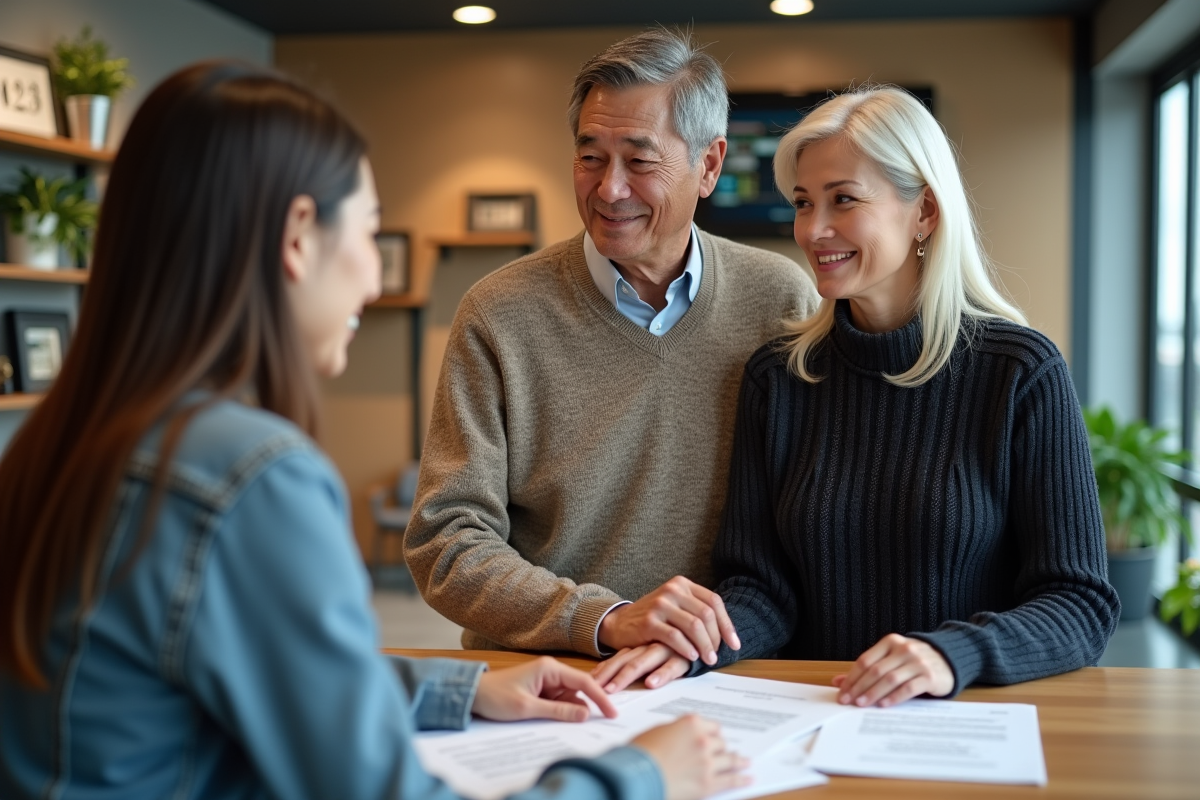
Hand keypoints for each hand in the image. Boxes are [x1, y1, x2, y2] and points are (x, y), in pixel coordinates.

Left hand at [471, 656, 618, 722]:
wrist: (472, 695)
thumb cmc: (495, 696)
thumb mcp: (527, 708)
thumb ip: (558, 711)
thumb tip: (585, 715)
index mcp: (549, 668)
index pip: (584, 681)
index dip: (600, 697)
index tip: (612, 712)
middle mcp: (550, 671)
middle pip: (579, 690)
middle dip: (586, 706)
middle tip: (599, 723)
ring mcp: (546, 681)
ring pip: (570, 698)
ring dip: (571, 712)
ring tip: (559, 721)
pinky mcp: (541, 690)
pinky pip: (559, 702)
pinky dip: (561, 712)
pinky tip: (558, 721)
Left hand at [591, 643, 691, 692]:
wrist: (703, 631)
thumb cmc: (677, 648)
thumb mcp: (654, 653)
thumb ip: (636, 662)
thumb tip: (611, 682)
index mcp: (641, 647)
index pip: (618, 658)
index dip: (604, 670)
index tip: (589, 682)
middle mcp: (650, 647)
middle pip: (624, 661)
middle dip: (608, 676)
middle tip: (593, 690)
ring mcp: (666, 650)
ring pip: (643, 662)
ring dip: (626, 676)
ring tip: (612, 689)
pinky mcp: (684, 656)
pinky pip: (672, 665)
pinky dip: (662, 674)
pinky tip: (652, 683)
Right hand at [598, 576, 739, 664]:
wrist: (619, 623)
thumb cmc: (653, 618)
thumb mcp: (675, 607)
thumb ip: (696, 611)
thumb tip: (727, 633)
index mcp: (682, 584)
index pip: (714, 601)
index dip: (727, 624)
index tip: (734, 644)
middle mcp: (672, 590)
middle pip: (706, 614)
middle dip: (716, 638)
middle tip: (717, 656)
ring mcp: (660, 604)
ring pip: (694, 626)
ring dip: (705, 646)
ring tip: (708, 659)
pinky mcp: (649, 621)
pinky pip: (675, 636)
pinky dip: (687, 648)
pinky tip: (692, 657)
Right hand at [632, 715, 748, 799]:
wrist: (637, 775)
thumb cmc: (641, 752)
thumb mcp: (659, 732)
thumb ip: (678, 732)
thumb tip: (684, 738)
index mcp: (691, 723)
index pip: (712, 726)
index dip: (713, 733)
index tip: (715, 737)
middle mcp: (703, 740)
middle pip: (720, 743)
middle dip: (721, 748)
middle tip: (725, 752)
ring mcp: (707, 762)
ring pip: (729, 759)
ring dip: (738, 761)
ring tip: (744, 763)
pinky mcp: (708, 783)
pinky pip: (730, 780)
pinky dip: (741, 779)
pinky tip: (748, 778)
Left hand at [832, 634, 953, 707]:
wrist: (949, 660)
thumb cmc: (914, 662)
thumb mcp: (890, 659)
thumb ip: (866, 669)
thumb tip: (838, 682)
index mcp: (890, 642)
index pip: (865, 661)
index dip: (851, 677)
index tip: (842, 692)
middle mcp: (904, 649)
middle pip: (876, 670)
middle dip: (859, 687)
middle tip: (848, 701)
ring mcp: (918, 662)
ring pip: (890, 679)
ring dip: (873, 693)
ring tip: (862, 704)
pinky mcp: (929, 676)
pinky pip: (908, 688)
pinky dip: (894, 697)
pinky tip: (884, 705)